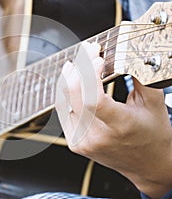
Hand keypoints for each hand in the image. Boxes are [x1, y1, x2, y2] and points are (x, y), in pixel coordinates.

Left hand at [55, 42, 171, 198]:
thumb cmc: (152, 135)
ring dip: (69, 79)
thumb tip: (126, 53)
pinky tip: (70, 81)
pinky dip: (66, 94)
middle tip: (86, 52)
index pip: (93, 98)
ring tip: (76, 63)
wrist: (147, 165)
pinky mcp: (75, 143)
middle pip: (75, 96)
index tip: (97, 57)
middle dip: (79, 68)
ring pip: (65, 102)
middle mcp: (97, 136)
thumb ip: (140, 76)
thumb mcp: (153, 103)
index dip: (90, 74)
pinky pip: (64, 112)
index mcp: (120, 127)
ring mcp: (83, 141)